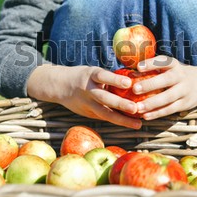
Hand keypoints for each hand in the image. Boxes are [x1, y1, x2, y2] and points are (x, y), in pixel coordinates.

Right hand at [27, 64, 141, 128]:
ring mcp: (87, 104)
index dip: (115, 79)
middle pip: (104, 98)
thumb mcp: (93, 71)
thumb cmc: (83, 76)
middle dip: (120, 104)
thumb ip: (109, 77)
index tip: (128, 82)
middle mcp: (88, 90)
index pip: (103, 76)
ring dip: (122, 120)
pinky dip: (118, 121)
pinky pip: (105, 117)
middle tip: (135, 108)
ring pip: (105, 113)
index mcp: (90, 75)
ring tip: (138, 124)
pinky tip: (131, 124)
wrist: (59, 86)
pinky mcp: (88, 114)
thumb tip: (135, 79)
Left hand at [131, 56, 196, 119]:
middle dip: (150, 85)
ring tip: (138, 108)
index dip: (150, 64)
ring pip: (168, 98)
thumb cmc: (177, 74)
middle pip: (166, 80)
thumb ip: (153, 68)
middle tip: (135, 89)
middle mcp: (180, 76)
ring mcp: (184, 91)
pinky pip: (170, 109)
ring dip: (152, 103)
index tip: (138, 67)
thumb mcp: (170, 67)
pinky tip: (145, 116)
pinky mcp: (185, 104)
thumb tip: (127, 70)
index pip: (163, 62)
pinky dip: (157, 113)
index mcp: (174, 65)